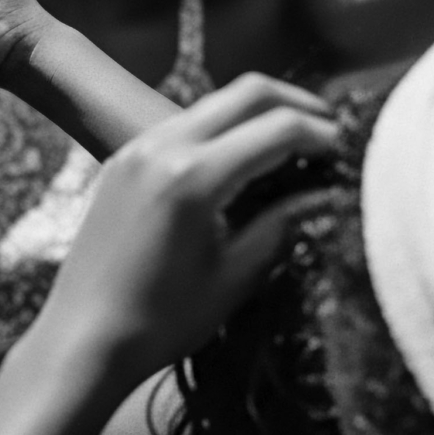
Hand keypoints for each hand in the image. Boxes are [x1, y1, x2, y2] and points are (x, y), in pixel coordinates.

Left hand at [44, 73, 337, 382]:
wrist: (79, 342)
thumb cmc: (160, 322)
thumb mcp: (234, 276)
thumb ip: (285, 225)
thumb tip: (333, 196)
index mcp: (194, 175)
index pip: (281, 128)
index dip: (327, 136)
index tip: (354, 155)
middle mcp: (161, 146)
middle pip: (249, 92)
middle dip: (299, 105)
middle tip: (331, 136)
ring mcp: (134, 150)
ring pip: (213, 104)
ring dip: (258, 115)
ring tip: (292, 151)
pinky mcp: (119, 164)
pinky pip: (181, 125)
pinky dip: (220, 132)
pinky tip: (240, 167)